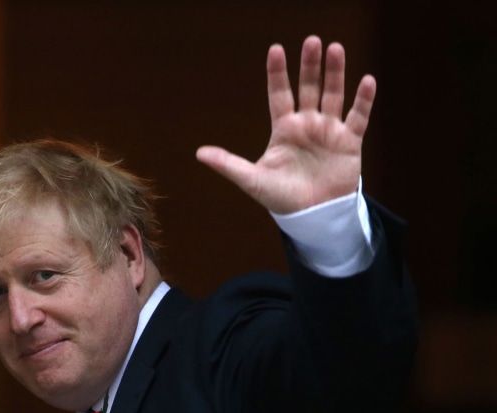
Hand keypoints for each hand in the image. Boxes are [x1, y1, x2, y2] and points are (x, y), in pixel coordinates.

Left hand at [196, 35, 375, 213]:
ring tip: (335, 48)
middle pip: (308, 88)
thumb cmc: (281, 198)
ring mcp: (328, 131)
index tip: (276, 49)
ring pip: (333, 95)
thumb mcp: (252, 179)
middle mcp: (307, 124)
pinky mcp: (349, 143)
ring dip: (334, 74)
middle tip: (311, 41)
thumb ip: (228, 164)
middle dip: (310, 66)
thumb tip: (199, 153)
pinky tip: (367, 80)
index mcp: (283, 129)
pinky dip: (363, 100)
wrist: (312, 217)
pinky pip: (358, 117)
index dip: (277, 73)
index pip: (279, 94)